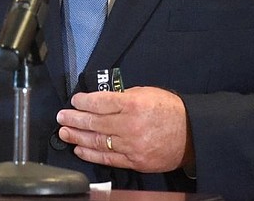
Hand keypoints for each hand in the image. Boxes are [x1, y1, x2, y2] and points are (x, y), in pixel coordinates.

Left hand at [56, 86, 192, 172]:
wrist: (191, 134)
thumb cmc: (169, 110)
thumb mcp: (146, 93)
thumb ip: (123, 97)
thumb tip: (100, 101)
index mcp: (132, 104)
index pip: (100, 102)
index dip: (84, 102)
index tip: (74, 100)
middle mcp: (129, 125)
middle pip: (95, 122)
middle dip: (75, 119)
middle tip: (61, 117)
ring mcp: (131, 145)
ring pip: (98, 141)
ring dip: (78, 137)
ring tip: (64, 132)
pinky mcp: (135, 161)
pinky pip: (108, 158)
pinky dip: (91, 154)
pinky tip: (80, 149)